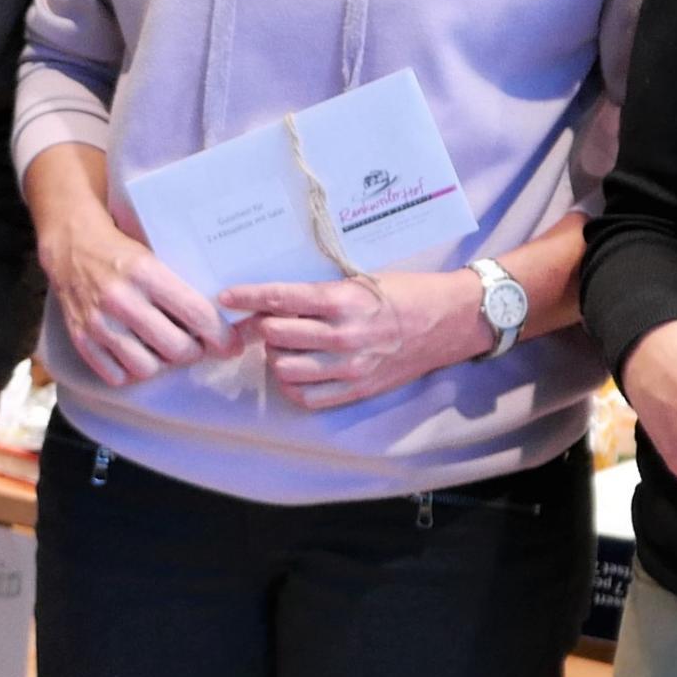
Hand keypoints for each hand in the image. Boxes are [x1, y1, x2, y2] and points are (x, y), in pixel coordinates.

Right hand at [36, 200, 232, 388]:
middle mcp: (121, 299)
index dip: (221, 336)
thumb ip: (181, 288)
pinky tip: (137, 354)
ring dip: (162, 363)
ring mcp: (98, 323)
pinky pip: (117, 375)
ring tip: (164, 349)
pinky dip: (131, 370)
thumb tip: (221, 321)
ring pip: (146, 368)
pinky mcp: (81, 340)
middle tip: (197, 345)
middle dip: (194, 351)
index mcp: (145, 273)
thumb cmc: (122, 251)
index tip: (231, 344)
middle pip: (176, 348)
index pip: (196, 314)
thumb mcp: (155, 257)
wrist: (72, 245)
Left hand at [224, 270, 487, 410]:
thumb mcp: (361, 279)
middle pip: (275, 335)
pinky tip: (295, 371)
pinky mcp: (357, 390)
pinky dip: (292, 385)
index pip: (281, 299)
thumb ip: (320, 291)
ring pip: (285, 369)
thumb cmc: (405, 292)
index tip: (227, 296)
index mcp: (344, 300)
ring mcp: (350, 368)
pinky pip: (307, 397)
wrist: (449, 321)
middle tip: (264, 320)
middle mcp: (344, 336)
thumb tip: (276, 299)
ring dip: (275, 355)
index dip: (248, 297)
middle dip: (262, 326)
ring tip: (284, 345)